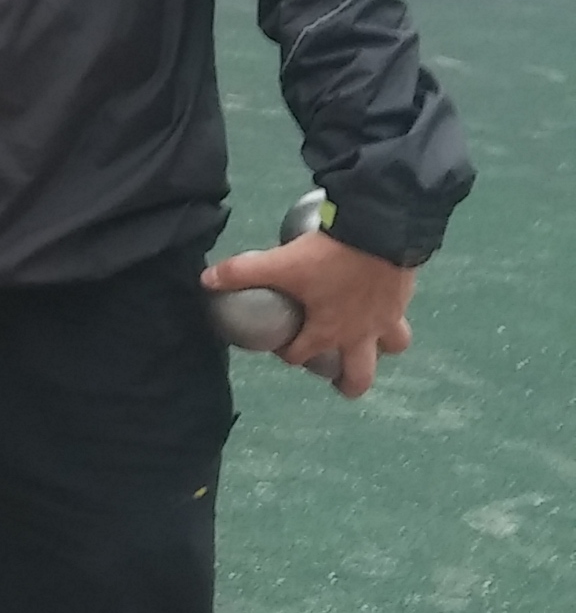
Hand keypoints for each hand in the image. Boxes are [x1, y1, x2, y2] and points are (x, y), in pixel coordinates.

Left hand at [201, 231, 415, 399]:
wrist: (381, 229)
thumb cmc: (329, 255)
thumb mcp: (281, 263)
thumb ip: (242, 272)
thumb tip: (207, 280)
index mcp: (326, 331)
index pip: (301, 357)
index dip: (286, 352)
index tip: (280, 340)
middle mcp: (360, 333)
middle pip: (360, 377)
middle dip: (349, 383)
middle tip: (338, 375)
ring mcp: (388, 318)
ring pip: (393, 348)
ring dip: (381, 348)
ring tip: (368, 338)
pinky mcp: (405, 297)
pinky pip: (402, 313)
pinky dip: (391, 311)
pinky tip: (381, 297)